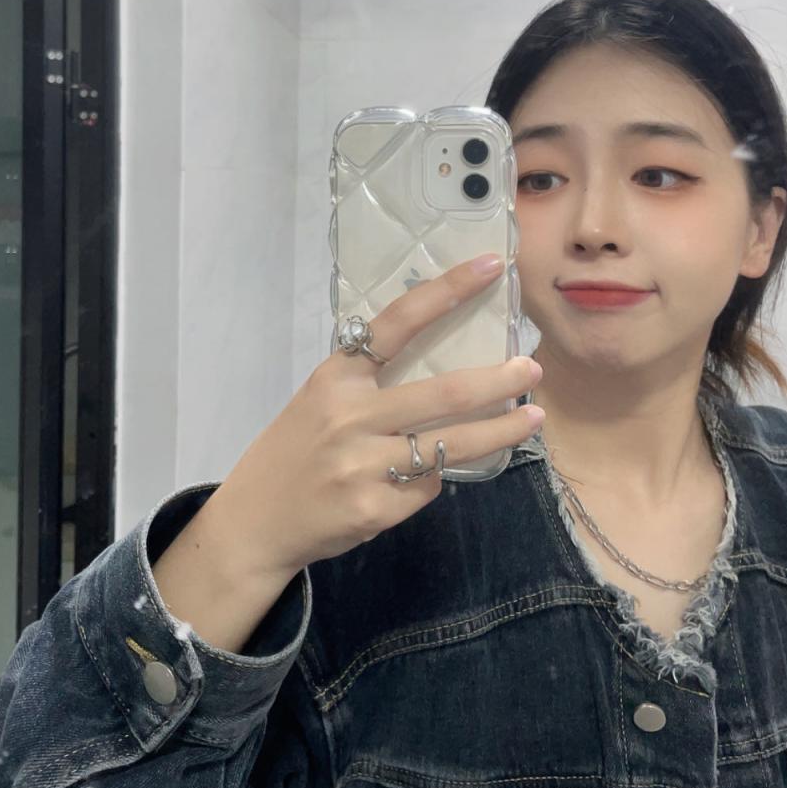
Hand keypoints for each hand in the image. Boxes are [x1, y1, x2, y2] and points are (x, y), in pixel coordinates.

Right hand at [213, 255, 544, 577]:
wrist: (254, 521)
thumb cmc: (295, 450)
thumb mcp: (321, 401)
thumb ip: (372, 385)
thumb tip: (447, 374)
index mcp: (336, 377)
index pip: (398, 322)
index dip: (448, 291)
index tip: (490, 266)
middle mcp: (349, 416)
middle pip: (445, 394)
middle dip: (499, 381)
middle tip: (531, 370)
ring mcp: (362, 465)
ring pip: (451, 446)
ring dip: (501, 431)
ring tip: (532, 418)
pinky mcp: (374, 509)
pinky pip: (428, 487)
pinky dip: (434, 479)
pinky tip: (420, 479)